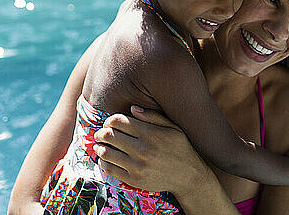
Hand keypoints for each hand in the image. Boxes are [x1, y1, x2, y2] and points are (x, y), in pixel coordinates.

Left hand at [93, 106, 210, 194]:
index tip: (109, 123)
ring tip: (99, 146)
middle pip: (109, 136)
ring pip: (106, 153)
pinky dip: (103, 162)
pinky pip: (110, 169)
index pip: (118, 121)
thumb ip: (153, 116)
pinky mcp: (134, 180)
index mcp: (150, 133)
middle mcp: (142, 149)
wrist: (189, 176)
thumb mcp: (172, 127)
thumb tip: (132, 108)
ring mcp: (137, 166)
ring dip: (99, 147)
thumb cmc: (180, 148)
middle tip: (100, 134)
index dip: (109, 120)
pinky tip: (104, 159)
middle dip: (101, 133)